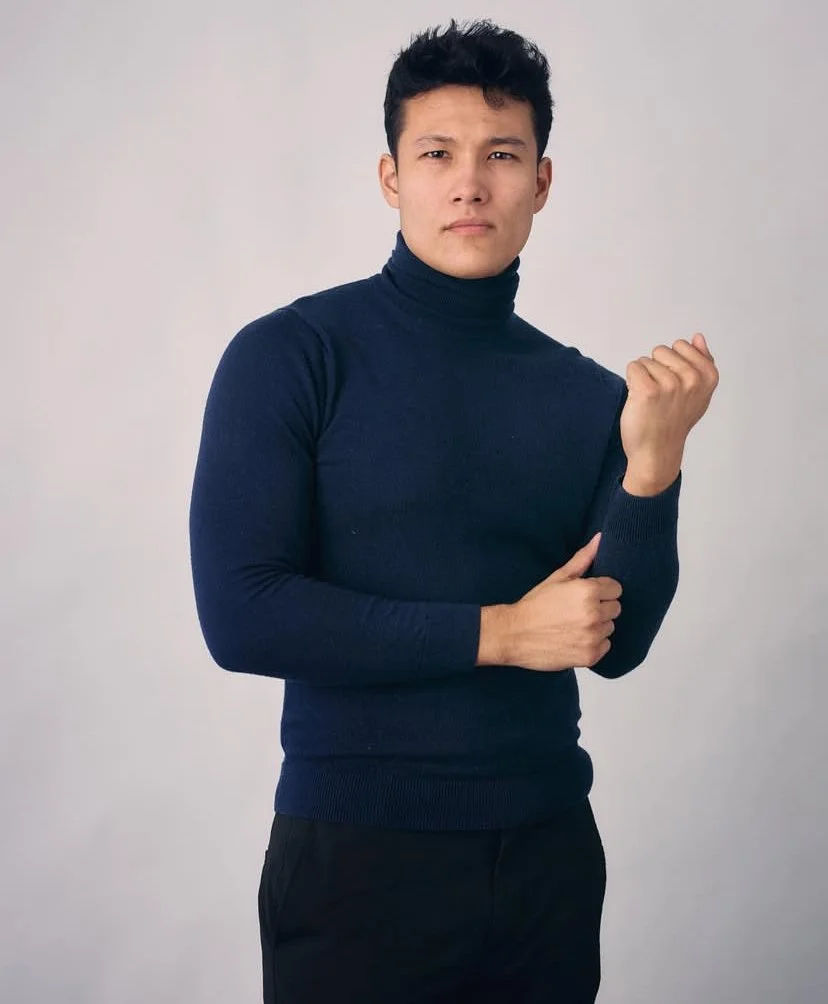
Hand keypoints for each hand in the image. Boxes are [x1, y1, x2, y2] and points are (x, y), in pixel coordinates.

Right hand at [501, 533, 621, 671]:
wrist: (514, 634)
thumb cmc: (535, 606)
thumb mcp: (557, 577)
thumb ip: (582, 559)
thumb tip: (599, 540)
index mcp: (588, 591)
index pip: (616, 589)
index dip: (601, 591)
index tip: (586, 596)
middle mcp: (593, 614)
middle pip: (616, 608)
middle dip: (601, 608)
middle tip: (578, 611)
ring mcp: (592, 636)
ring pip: (610, 627)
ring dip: (597, 626)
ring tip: (574, 625)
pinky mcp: (590, 655)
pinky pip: (605, 646)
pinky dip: (594, 643)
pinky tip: (575, 639)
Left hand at [621, 333, 718, 479]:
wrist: (657, 451)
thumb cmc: (674, 421)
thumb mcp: (698, 392)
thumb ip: (701, 362)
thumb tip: (698, 337)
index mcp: (708, 376)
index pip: (682, 345)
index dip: (672, 363)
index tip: (675, 386)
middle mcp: (692, 379)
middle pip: (661, 351)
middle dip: (656, 369)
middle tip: (661, 395)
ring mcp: (670, 385)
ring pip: (645, 360)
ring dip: (643, 378)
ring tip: (651, 401)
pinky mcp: (648, 391)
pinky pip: (633, 367)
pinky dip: (631, 381)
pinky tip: (639, 400)